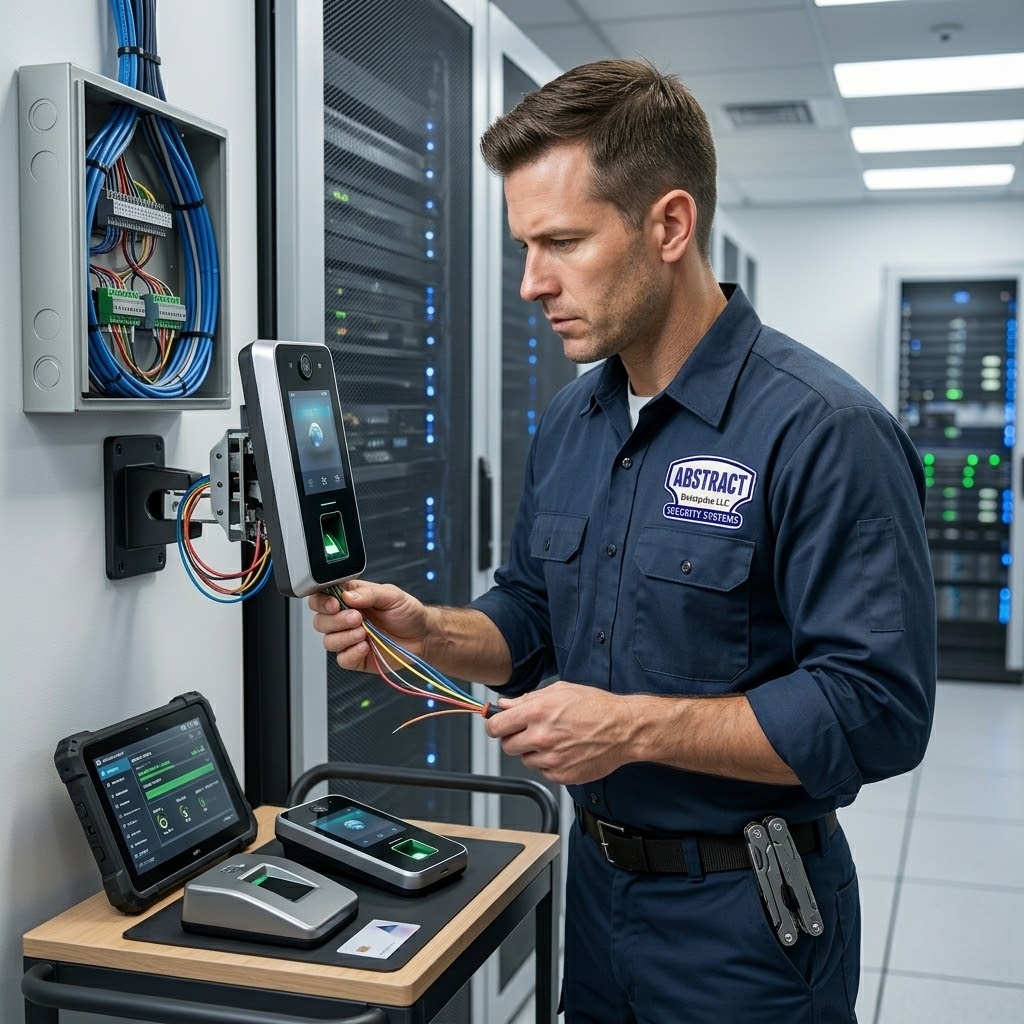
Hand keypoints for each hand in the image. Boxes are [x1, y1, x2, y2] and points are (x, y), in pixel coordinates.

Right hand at [308, 580, 429, 673]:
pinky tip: (365, 647)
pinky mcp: (356, 657)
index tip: (334, 604)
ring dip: (344, 637)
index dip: (322, 601)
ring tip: (364, 633)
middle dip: (336, 620)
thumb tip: (347, 596)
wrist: (423, 636)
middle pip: (321, 621)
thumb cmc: (408, 613)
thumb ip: (369, 594)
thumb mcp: (392, 595)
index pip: (323, 597)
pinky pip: (342, 659)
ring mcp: (349, 639)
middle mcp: (345, 619)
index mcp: (351, 599)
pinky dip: (351, 653)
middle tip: (357, 618)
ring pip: (328, 641)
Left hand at [484, 681, 635, 784]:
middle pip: (507, 746)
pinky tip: (565, 750)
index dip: (494, 726)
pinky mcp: (561, 775)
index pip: (496, 726)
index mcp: (537, 712)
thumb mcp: (560, 691)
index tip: (497, 726)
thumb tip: (506, 705)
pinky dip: (550, 763)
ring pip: (525, 759)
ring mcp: (550, 759)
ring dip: (534, 751)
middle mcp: (541, 737)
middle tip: (529, 732)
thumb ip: (528, 699)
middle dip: (514, 738)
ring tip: (555, 739)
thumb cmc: (596, 706)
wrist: (623, 729)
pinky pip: (543, 771)